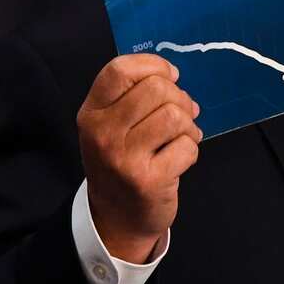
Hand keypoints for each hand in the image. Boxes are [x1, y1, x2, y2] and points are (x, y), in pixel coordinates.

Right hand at [76, 54, 202, 263]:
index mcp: (92, 112)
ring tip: (182, 138)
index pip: (120, 69)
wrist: (117, 217)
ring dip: (188, 126)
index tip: (170, 77)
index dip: (154, 66)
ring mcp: (123, 157)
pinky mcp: (147, 179)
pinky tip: (178, 159)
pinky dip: (191, 150)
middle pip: (157, 88)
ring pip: (175, 115)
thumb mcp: (114, 125)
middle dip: (180, 98)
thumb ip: (136, 96)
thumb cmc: (122, 161)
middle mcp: (102, 132)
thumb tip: (174, 77)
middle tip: (181, 116)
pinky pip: (187, 146)